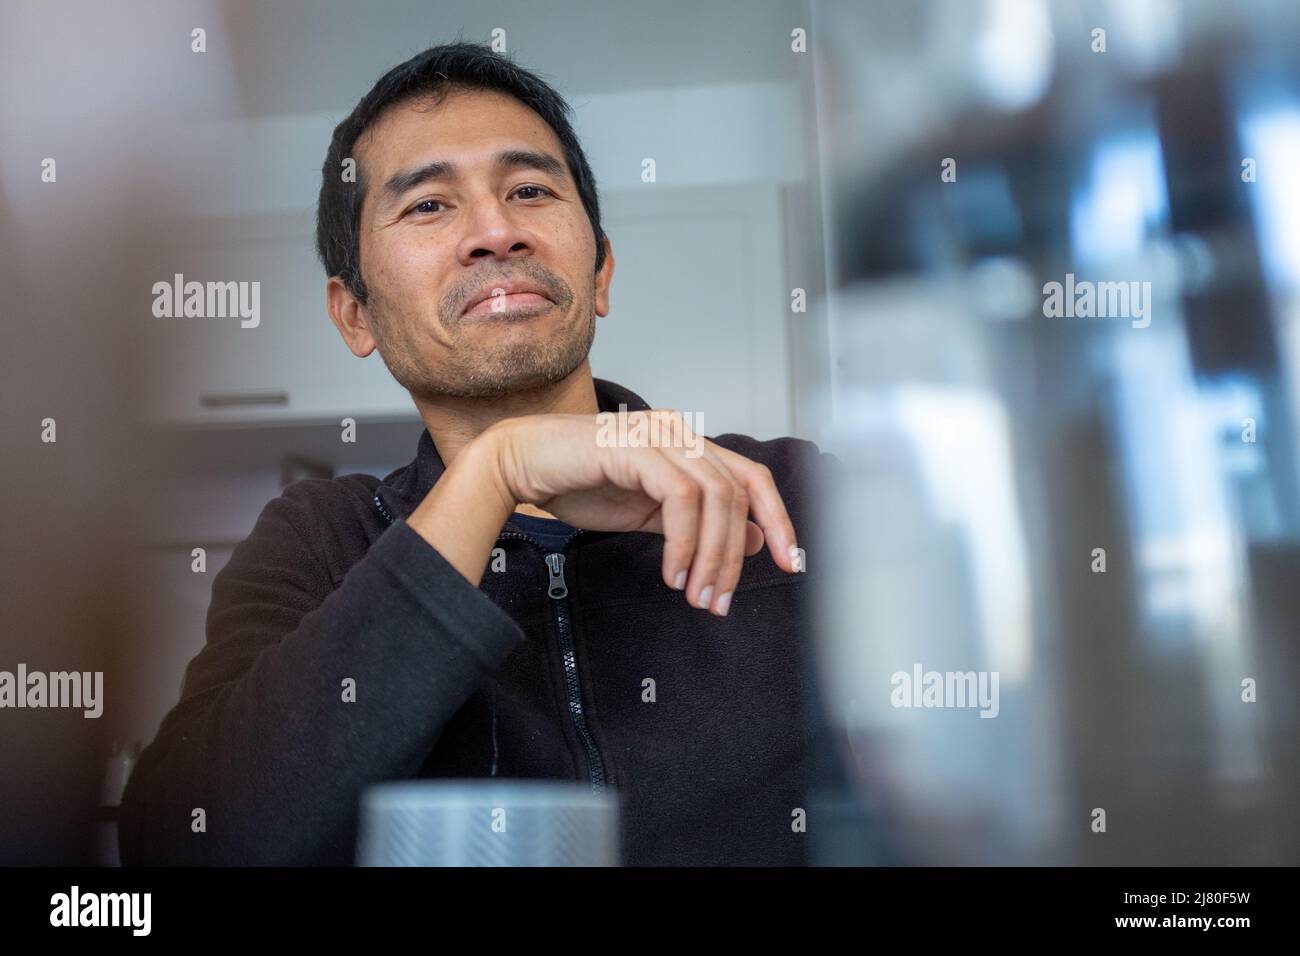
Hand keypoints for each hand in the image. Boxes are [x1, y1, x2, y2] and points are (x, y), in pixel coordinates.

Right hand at [482, 409, 800, 615]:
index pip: (751, 478)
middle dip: (736, 555)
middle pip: (740, 492)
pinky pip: (681, 498)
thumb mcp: (650, 513)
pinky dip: (684, 542)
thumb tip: (752, 538)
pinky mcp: (637, 447)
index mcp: (688, 445)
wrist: (519, 464)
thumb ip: (698, 524)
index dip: (778, 519)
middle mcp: (681, 433)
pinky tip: (672, 573)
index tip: (790, 562)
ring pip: (716, 497)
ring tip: (695, 595)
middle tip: (719, 601)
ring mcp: (660, 436)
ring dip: (711, 555)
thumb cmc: (577, 483)